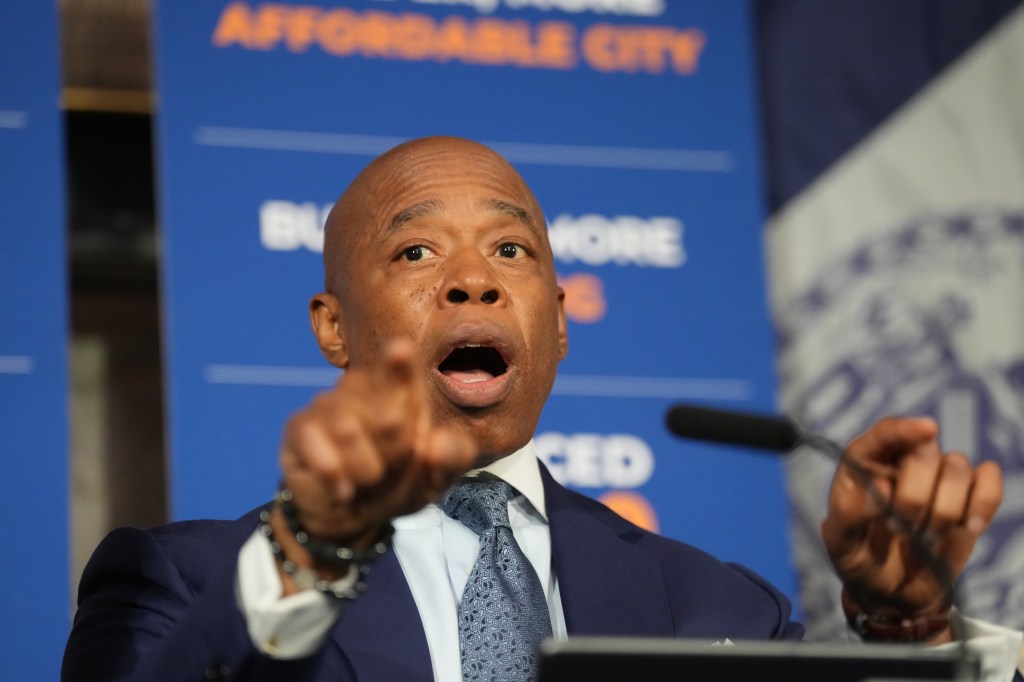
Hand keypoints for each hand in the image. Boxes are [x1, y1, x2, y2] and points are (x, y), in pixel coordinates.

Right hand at [277, 339, 475, 554]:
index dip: (399, 364)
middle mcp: (361, 389)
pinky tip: (342, 491)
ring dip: (366, 470)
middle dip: (398, 455)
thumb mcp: (435, 478)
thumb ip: (452, 459)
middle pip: (388, 417)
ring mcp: (328, 405)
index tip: (401, 349)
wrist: (350, 518)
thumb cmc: (396, 485)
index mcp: (399, 393)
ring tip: (366, 481)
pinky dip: (335, 477)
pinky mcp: (300, 428)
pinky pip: (319, 449)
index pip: (401, 373)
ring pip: (349, 431)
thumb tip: (438, 444)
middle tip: (392, 473)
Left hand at [821, 417, 1001, 627]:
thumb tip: (879, 489)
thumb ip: (849, 515)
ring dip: (944, 510)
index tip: (927, 430)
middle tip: (899, 530)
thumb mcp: (840, 543)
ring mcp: (937, 478)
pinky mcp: (968, 498)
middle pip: (924, 451)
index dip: (905, 429)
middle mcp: (902, 462)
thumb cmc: (858, 558)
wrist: (891, 592)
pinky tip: (970, 527)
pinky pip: (989, 481)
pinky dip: (983, 502)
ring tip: (925, 538)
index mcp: (864, 462)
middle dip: (915, 496)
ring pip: (958, 468)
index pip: (886, 432)